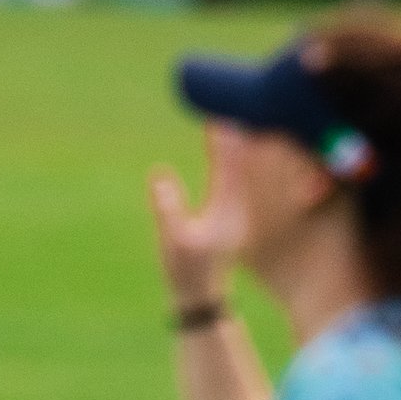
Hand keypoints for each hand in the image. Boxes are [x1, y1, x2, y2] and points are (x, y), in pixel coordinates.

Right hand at [148, 125, 251, 309]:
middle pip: (242, 160)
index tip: (218, 110)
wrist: (201, 298)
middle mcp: (237, 206)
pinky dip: (230, 159)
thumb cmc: (186, 273)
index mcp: (227, 208)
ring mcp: (235, 211)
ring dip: (235, 143)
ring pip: (241, 168)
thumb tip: (159, 174)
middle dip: (235, 132)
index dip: (224, 136)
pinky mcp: (230, 216)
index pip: (229, 163)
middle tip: (228, 101)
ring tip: (227, 116)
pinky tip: (224, 149)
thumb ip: (167, 208)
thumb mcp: (172, 241)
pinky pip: (234, 179)